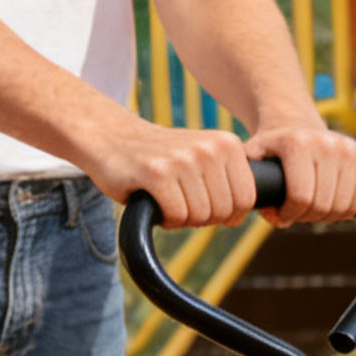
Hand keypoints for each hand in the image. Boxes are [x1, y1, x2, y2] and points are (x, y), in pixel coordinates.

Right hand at [82, 114, 257, 227]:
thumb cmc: (161, 158)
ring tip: (166, 195)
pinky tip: (154, 199)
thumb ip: (228, 183)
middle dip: (202, 216)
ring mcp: (183, 159)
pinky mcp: (156, 172)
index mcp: (227, 145)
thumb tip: (238, 218)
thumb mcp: (204, 160)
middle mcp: (209, 149)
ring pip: (200, 216)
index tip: (204, 201)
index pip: (245, 200)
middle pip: (223, 212)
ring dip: (182, 217)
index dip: (226, 213)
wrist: (109, 136)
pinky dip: (166, 218)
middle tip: (180, 198)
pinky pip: (177, 216)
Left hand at [244, 121, 355, 224]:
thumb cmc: (275, 148)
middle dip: (308, 216)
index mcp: (298, 143)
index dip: (290, 214)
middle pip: (323, 205)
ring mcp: (351, 149)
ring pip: (344, 207)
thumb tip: (276, 217)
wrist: (296, 123)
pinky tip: (332, 203)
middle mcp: (328, 142)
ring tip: (314, 209)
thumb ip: (254, 186)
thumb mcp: (255, 158)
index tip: (282, 214)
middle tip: (298, 212)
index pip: (301, 197)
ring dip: (328, 216)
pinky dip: (347, 210)